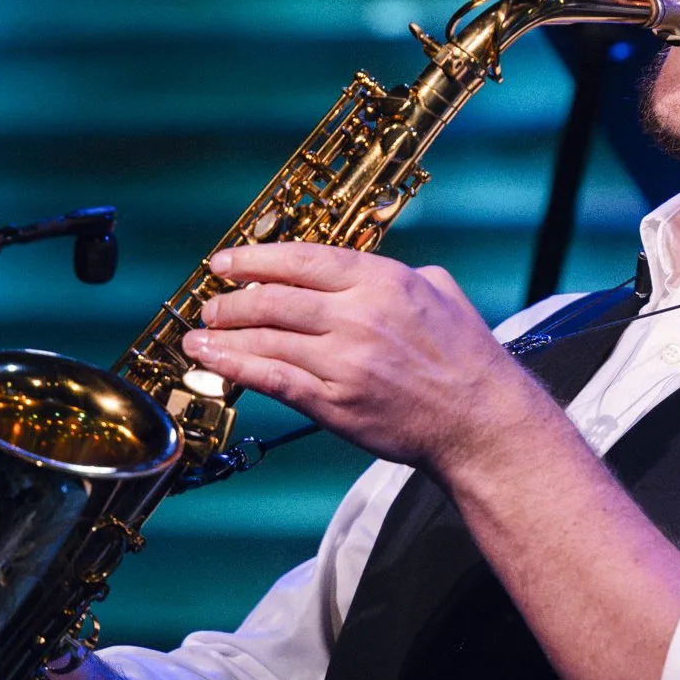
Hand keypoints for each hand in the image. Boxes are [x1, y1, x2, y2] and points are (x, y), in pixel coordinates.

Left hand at [181, 241, 550, 473]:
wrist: (480, 422)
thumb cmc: (466, 359)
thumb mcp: (440, 291)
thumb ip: (394, 272)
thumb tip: (355, 265)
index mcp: (383, 281)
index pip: (302, 260)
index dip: (255, 258)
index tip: (226, 262)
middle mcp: (359, 316)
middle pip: (275, 298)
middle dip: (231, 300)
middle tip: (209, 304)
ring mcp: (344, 361)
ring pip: (266, 339)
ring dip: (223, 335)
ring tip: (199, 335)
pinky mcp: (335, 402)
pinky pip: (272, 379)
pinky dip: (236, 367)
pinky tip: (212, 362)